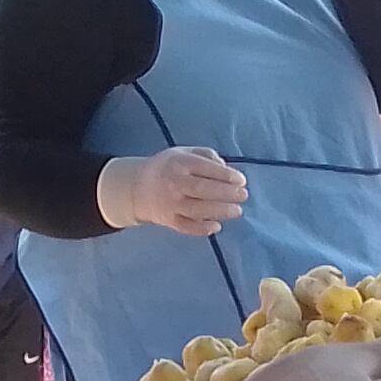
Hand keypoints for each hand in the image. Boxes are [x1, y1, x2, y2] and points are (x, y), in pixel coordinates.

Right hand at [98, 147, 249, 236]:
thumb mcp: (184, 152)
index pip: (206, 168)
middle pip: (203, 189)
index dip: (226, 175)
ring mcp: (171, 203)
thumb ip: (206, 156)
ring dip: (220, 211)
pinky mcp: (168, 220)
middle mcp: (174, 183)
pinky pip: (187, 227)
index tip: (241, 181)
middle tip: (244, 196)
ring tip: (237, 211)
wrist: (137, 187)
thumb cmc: (168, 168)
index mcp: (179, 163)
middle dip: (227, 193)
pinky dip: (202, 228)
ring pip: (198, 209)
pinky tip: (217, 226)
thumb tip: (225, 167)